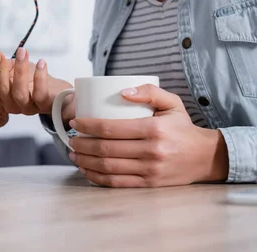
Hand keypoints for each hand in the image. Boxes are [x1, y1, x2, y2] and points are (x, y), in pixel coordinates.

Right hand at [0, 48, 71, 137]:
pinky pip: (39, 93)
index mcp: (1, 96)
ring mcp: (27, 107)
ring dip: (20, 71)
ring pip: (19, 92)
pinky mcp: (43, 105)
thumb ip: (2, 65)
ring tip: (22, 52)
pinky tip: (41, 63)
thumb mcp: (14, 69)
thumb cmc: (33, 80)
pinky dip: (40, 77)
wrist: (58, 93)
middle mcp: (11, 104)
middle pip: (1, 90)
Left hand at [69, 84, 228, 187]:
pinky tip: (86, 170)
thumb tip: (122, 91)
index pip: (111, 128)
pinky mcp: (149, 184)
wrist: (205, 157)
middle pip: (105, 149)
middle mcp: (151, 151)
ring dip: (85, 161)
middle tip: (70, 139)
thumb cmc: (182, 127)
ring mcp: (149, 170)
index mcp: (153, 129)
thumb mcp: (172, 102)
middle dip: (81, 144)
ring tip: (73, 153)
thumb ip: (149, 91)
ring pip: (107, 167)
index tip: (75, 123)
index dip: (87, 126)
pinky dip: (96, 177)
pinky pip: (116, 182)